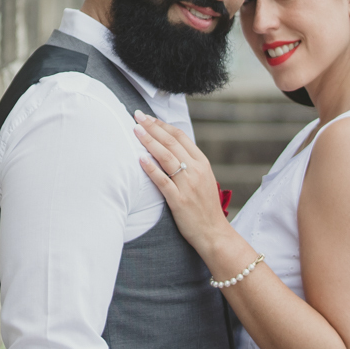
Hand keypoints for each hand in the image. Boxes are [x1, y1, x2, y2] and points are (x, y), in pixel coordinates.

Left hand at [133, 111, 228, 256]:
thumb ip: (189, 162)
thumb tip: (168, 146)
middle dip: (152, 127)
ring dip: (149, 141)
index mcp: (202, 162)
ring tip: (135, 130)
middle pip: (171, 143)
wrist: (214, 233)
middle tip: (137, 116)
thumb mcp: (202, 178)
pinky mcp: (179, 201)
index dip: (162, 125)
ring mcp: (188, 185)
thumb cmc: (204, 206)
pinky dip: (151, 169)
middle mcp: (196, 170)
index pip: (180, 136)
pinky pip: (163, 181)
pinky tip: (140, 159)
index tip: (148, 117)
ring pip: (166, 157)